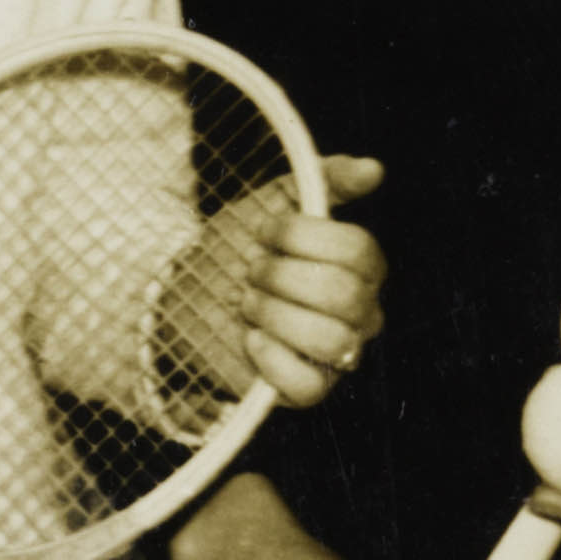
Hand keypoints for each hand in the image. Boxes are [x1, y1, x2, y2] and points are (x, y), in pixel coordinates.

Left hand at [161, 153, 389, 415]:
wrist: (187, 299)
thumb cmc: (237, 250)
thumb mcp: (270, 203)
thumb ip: (321, 180)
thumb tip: (373, 169)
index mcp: (359, 266)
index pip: (359, 250)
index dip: (303, 237)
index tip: (262, 232)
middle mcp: (361, 311)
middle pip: (344, 294)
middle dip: (281, 277)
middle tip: (250, 272)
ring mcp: (337, 353)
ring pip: (331, 339)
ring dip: (274, 314)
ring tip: (246, 304)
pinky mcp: (307, 389)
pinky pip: (308, 385)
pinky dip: (272, 360)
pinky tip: (249, 340)